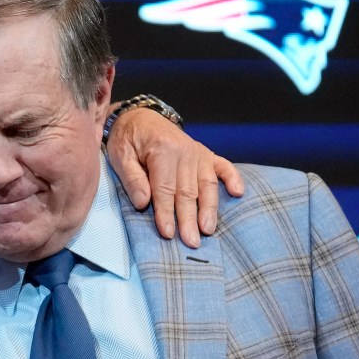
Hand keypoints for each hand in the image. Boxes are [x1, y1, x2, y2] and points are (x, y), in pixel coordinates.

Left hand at [106, 107, 243, 247]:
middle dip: (189, 219)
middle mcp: (185, 152)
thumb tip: (143, 203)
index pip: (165, 189)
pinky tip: (238, 193)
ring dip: (209, 209)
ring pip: (207, 184)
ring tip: (208, 229)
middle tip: (192, 242)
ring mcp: (198, 153)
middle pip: (188, 191)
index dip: (166, 213)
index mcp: (162, 151)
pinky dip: (233, 178)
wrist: (140, 117)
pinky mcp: (205, 154)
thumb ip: (132, 179)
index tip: (168, 233)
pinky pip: (223, 166)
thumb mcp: (120, 156)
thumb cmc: (127, 140)